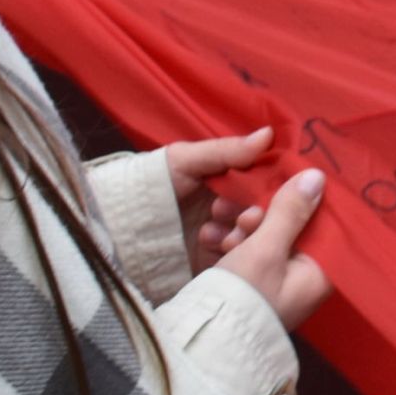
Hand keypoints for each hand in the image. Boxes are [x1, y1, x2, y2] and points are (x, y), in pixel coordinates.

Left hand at [161, 124, 274, 273]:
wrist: (122, 226)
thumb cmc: (154, 184)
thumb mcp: (186, 159)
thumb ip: (227, 150)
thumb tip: (268, 134)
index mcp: (227, 181)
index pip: (261, 184)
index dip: (270, 189)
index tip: (273, 193)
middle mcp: (229, 208)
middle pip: (259, 213)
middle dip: (256, 215)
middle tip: (247, 217)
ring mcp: (221, 235)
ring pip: (250, 237)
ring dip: (244, 234)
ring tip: (228, 233)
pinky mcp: (212, 260)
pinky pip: (234, 258)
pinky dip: (231, 252)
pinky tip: (216, 245)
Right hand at [213, 166, 330, 327]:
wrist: (202, 341)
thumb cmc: (242, 297)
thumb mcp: (266, 249)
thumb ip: (290, 212)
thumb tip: (317, 176)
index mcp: (319, 273)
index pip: (325, 225)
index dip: (304, 200)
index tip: (283, 182)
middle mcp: (304, 279)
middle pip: (293, 230)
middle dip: (263, 216)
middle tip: (244, 218)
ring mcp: (278, 284)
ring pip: (267, 239)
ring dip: (243, 229)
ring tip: (222, 234)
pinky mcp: (254, 286)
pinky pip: (249, 255)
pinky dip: (233, 245)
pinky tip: (211, 239)